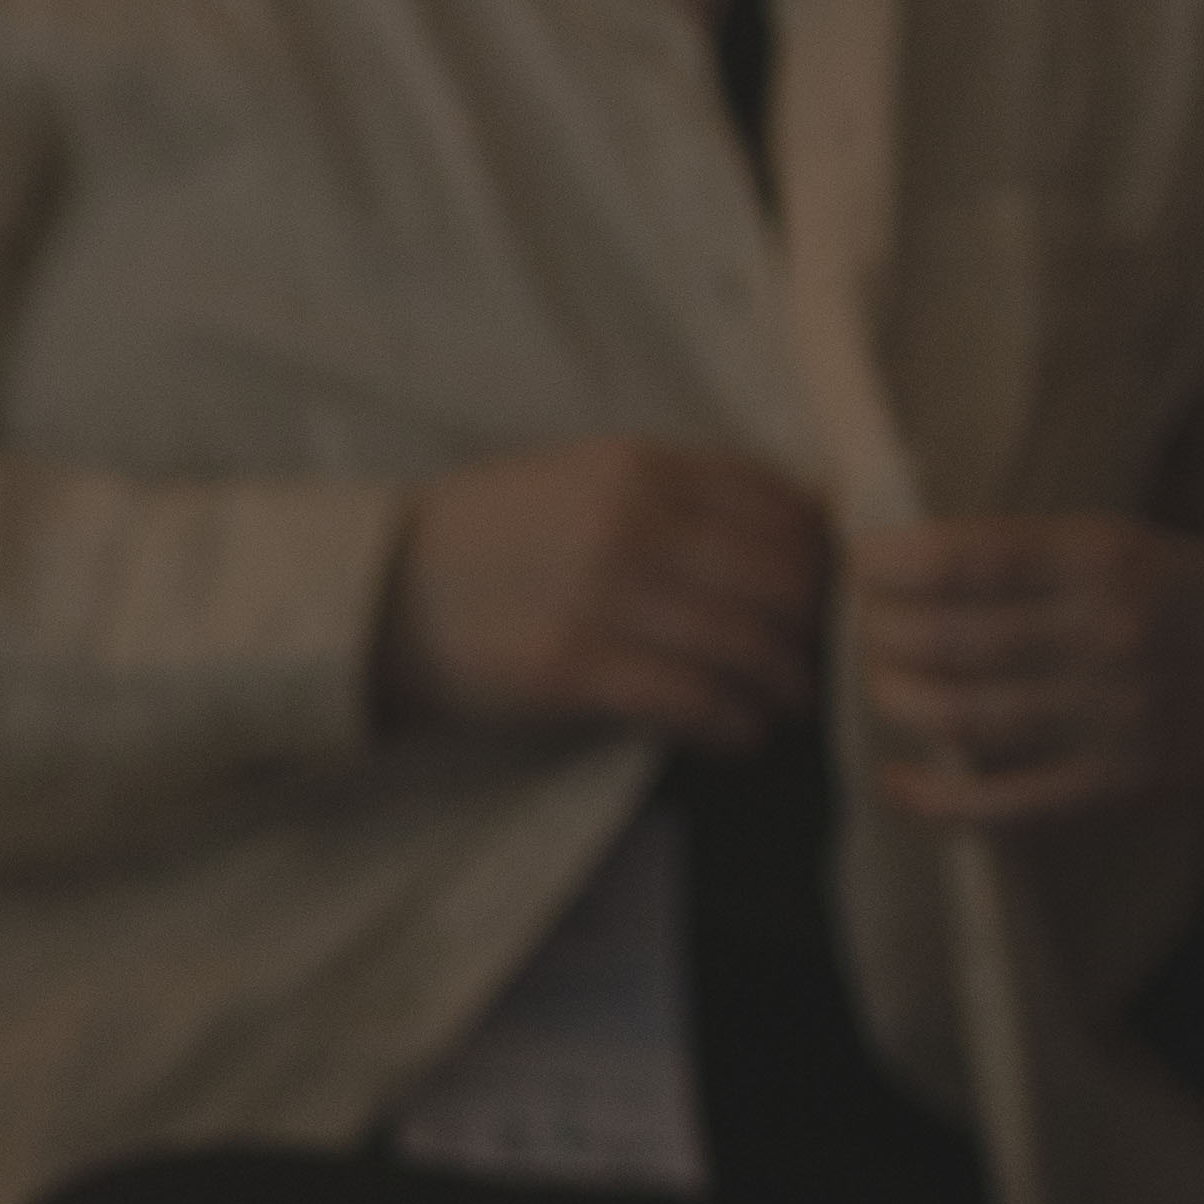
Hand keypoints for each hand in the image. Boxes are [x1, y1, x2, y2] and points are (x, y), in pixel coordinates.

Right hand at [376, 439, 833, 753]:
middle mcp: (634, 522)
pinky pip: (692, 700)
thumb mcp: (577, 482)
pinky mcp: (574, 669)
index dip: (826, 557)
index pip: (782, 505)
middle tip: (824, 660)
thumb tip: (786, 526)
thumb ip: (672, 495)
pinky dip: (735, 725)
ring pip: (748, 643)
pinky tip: (742, 738)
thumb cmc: (481, 542)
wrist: (371, 596)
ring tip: (789, 708)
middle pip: (782, 576)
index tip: (832, 594)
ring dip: (785, 686)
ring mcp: (604, 597)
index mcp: (640, 466)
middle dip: (818, 627)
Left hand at [851, 514, 1203, 855]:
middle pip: (950, 642)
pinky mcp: (1112, 788)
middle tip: (865, 625)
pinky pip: (999, 807)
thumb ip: (1029, 557)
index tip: (859, 561)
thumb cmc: (1185, 599)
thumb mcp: (1126, 545)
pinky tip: (894, 779)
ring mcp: (1111, 720)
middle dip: (884, 633)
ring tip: (883, 682)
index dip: (893, 564)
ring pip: (962, 718)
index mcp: (1110, 560)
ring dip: (899, 700)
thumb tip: (901, 560)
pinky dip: (932, 798)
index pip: (970, 560)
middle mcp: (1108, 638)